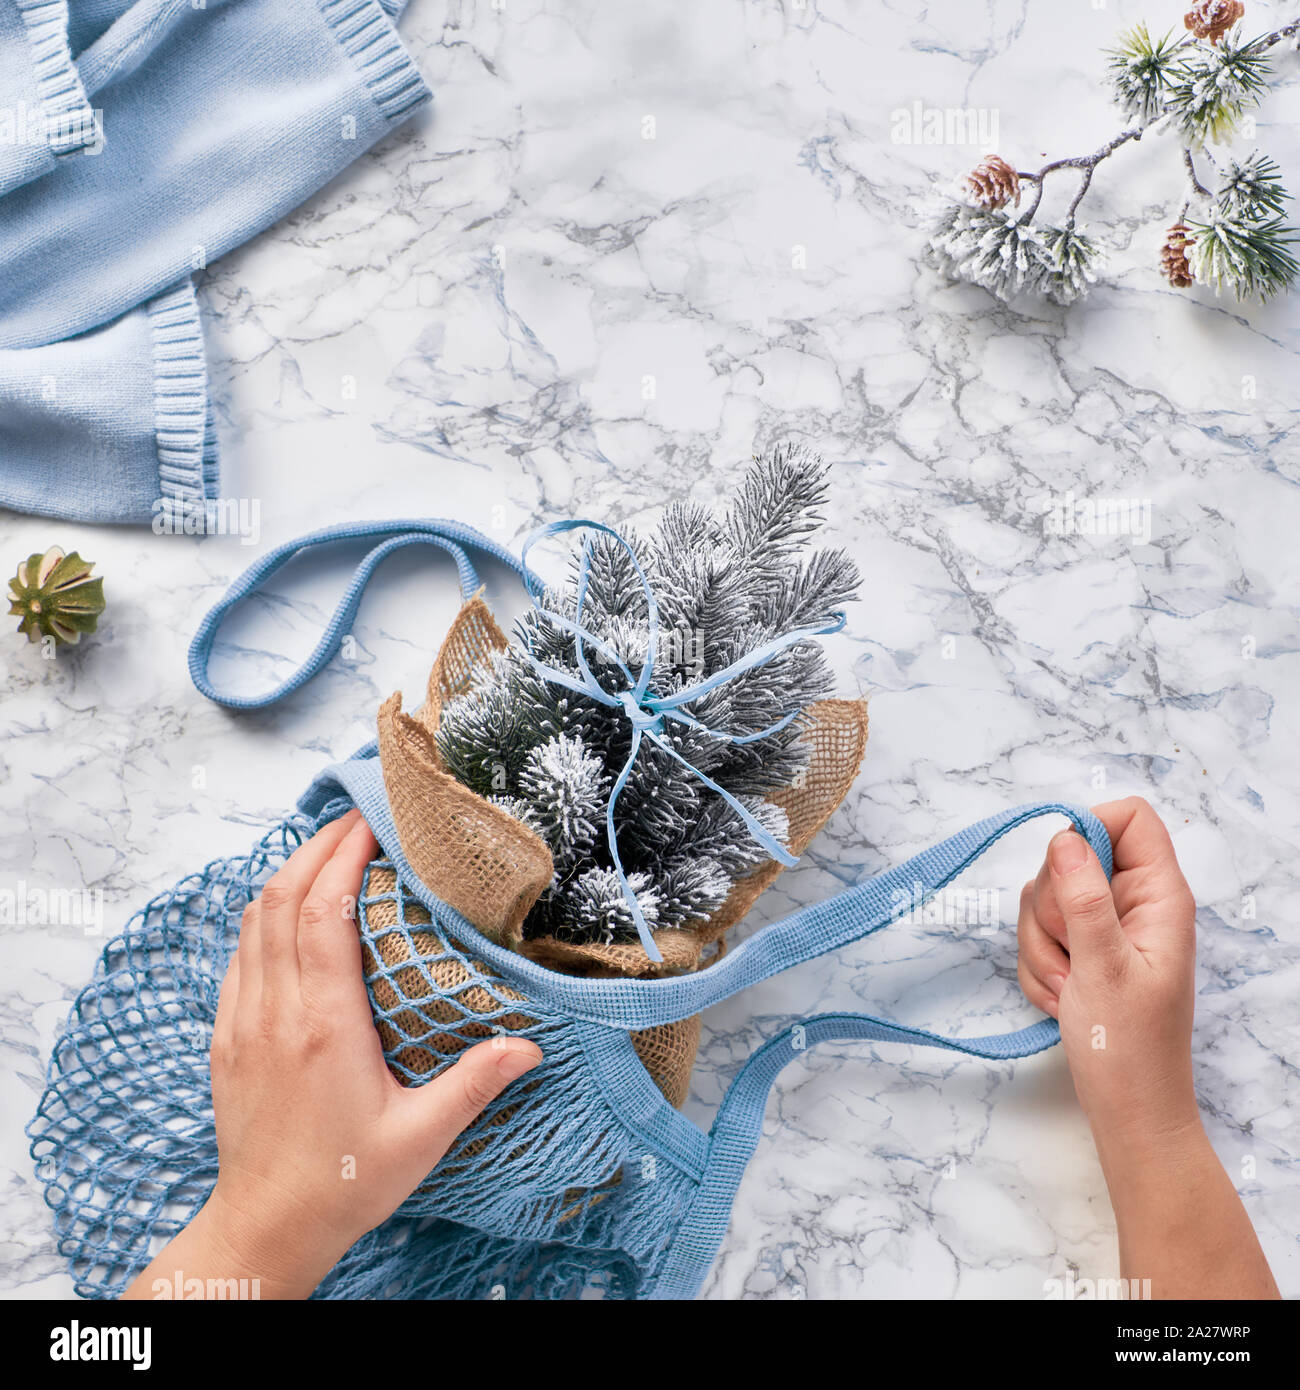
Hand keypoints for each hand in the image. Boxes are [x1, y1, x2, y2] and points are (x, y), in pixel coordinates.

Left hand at [125, 809, 541, 1298]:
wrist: (264, 1227)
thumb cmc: (343, 1184)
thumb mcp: (421, 1137)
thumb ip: (474, 1084)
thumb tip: (529, 1045)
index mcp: (323, 1025)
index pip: (322, 913)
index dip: (343, 856)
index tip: (374, 822)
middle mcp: (275, 1012)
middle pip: (282, 898)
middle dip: (318, 846)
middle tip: (358, 817)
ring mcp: (243, 1021)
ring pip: (254, 919)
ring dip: (290, 873)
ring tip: (330, 849)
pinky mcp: (227, 1035)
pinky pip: (240, 952)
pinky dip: (266, 914)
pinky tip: (293, 909)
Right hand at [1017, 796, 1198, 1152]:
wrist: (1126, 1111)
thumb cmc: (1129, 1048)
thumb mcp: (1104, 967)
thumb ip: (1084, 897)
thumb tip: (1066, 836)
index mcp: (1159, 897)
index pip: (1129, 818)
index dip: (1089, 829)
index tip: (1062, 871)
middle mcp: (1133, 904)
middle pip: (1070, 857)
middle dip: (1052, 909)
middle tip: (1073, 956)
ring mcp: (1105, 928)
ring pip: (1044, 898)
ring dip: (1040, 946)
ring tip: (1070, 988)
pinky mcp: (1080, 951)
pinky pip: (1036, 934)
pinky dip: (1038, 966)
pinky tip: (1061, 999)